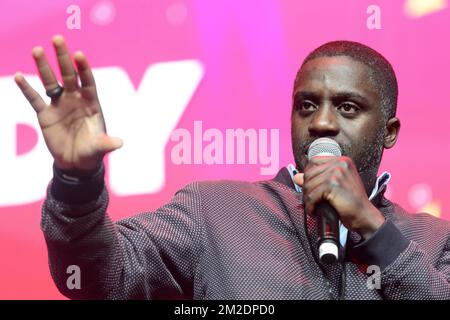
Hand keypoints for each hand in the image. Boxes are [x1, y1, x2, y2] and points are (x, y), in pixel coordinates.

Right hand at [14, 35, 122, 170]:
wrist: (76, 162)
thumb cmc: (92, 152)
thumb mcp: (100, 148)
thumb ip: (106, 143)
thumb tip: (119, 143)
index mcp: (91, 104)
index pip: (88, 82)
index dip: (84, 69)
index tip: (79, 54)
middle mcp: (75, 100)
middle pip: (69, 75)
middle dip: (64, 58)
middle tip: (58, 39)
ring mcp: (59, 105)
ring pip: (50, 82)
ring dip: (44, 67)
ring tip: (37, 50)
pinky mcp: (45, 114)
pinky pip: (35, 99)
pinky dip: (27, 89)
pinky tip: (20, 76)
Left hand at [294, 156, 384, 239]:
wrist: (365, 216)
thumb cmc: (351, 202)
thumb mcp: (334, 186)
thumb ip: (317, 179)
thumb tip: (296, 177)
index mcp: (342, 161)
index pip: (313, 161)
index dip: (308, 175)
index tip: (310, 187)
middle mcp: (340, 163)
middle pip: (309, 173)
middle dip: (307, 189)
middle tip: (312, 201)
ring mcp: (337, 173)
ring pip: (308, 185)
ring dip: (308, 199)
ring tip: (314, 206)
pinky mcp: (334, 185)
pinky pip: (312, 195)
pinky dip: (310, 205)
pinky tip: (315, 211)